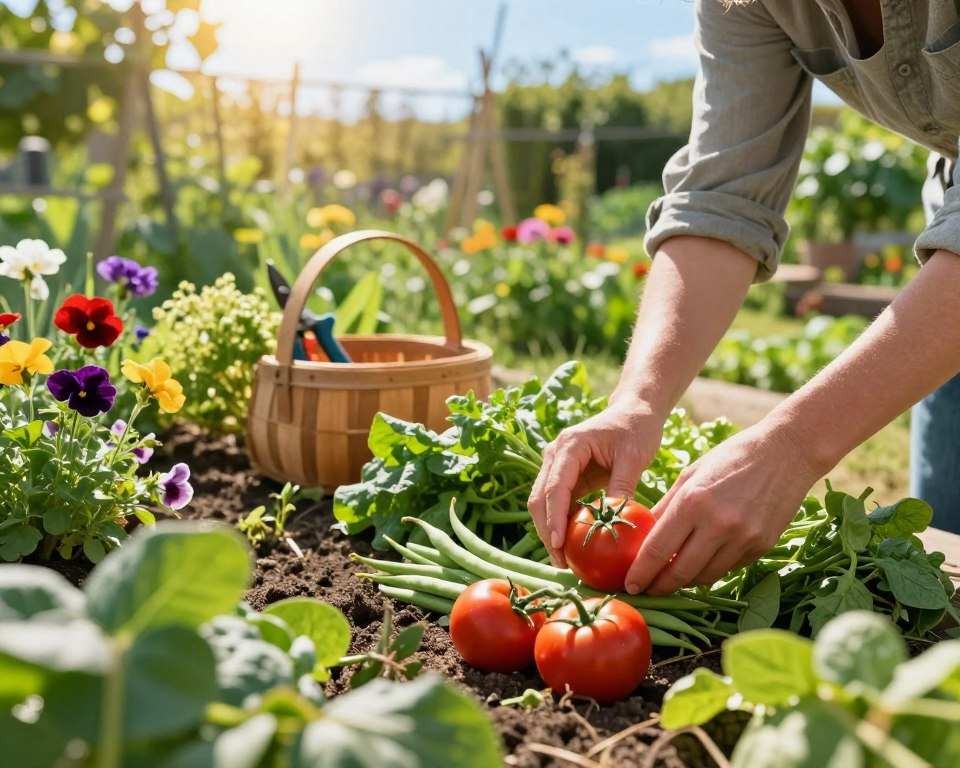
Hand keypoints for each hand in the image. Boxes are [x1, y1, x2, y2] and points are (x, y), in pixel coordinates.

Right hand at [527, 397, 663, 566]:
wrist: (634, 411)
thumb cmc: (636, 429)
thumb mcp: (634, 456)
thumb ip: (622, 486)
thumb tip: (614, 521)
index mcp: (570, 445)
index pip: (555, 487)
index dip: (554, 518)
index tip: (559, 545)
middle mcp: (555, 454)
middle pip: (540, 498)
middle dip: (547, 531)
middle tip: (561, 561)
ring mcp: (557, 465)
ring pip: (543, 503)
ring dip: (550, 530)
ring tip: (564, 560)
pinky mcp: (565, 475)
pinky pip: (556, 503)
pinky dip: (560, 523)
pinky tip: (571, 545)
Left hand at [624, 417, 824, 594]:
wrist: (787, 453)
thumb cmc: (731, 457)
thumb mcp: (691, 474)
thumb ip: (665, 507)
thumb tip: (642, 537)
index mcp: (693, 501)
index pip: (657, 549)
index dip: (640, 573)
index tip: (630, 584)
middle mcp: (718, 524)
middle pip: (680, 572)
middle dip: (659, 586)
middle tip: (647, 591)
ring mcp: (743, 538)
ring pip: (705, 576)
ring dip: (684, 582)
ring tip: (671, 580)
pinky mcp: (762, 547)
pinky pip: (728, 568)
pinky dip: (711, 570)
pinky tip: (701, 565)